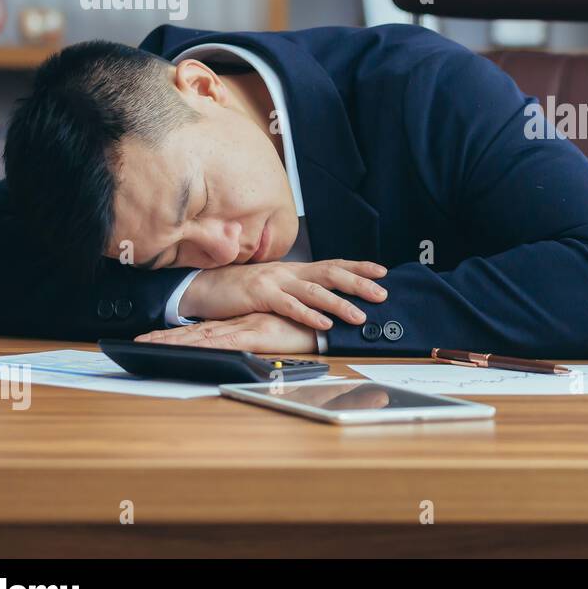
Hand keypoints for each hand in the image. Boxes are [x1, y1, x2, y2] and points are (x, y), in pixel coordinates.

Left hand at [136, 313, 319, 353]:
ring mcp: (246, 327)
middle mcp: (240, 323)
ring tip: (146, 347)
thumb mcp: (281, 332)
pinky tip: (184, 351)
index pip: (204, 330)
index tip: (153, 339)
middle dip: (165, 339)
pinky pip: (223, 342)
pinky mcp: (256, 334)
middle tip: (138, 343)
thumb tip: (250, 342)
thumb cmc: (311, 327)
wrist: (332, 321)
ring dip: (173, 342)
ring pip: (202, 335)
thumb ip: (263, 335)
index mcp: (243, 323)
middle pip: (196, 331)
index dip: (177, 334)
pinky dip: (202, 346)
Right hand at [179, 259, 387, 330]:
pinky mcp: (259, 295)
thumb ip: (297, 289)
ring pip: (314, 291)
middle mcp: (289, 271)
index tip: (383, 272)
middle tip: (382, 294)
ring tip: (359, 315)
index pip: (334, 264)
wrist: (204, 286)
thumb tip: (324, 299)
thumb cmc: (241, 289)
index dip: (359, 267)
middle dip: (359, 283)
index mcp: (295, 269)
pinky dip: (308, 315)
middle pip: (331, 273)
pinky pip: (289, 306)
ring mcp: (275, 282)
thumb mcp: (274, 285)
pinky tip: (324, 324)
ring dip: (339, 303)